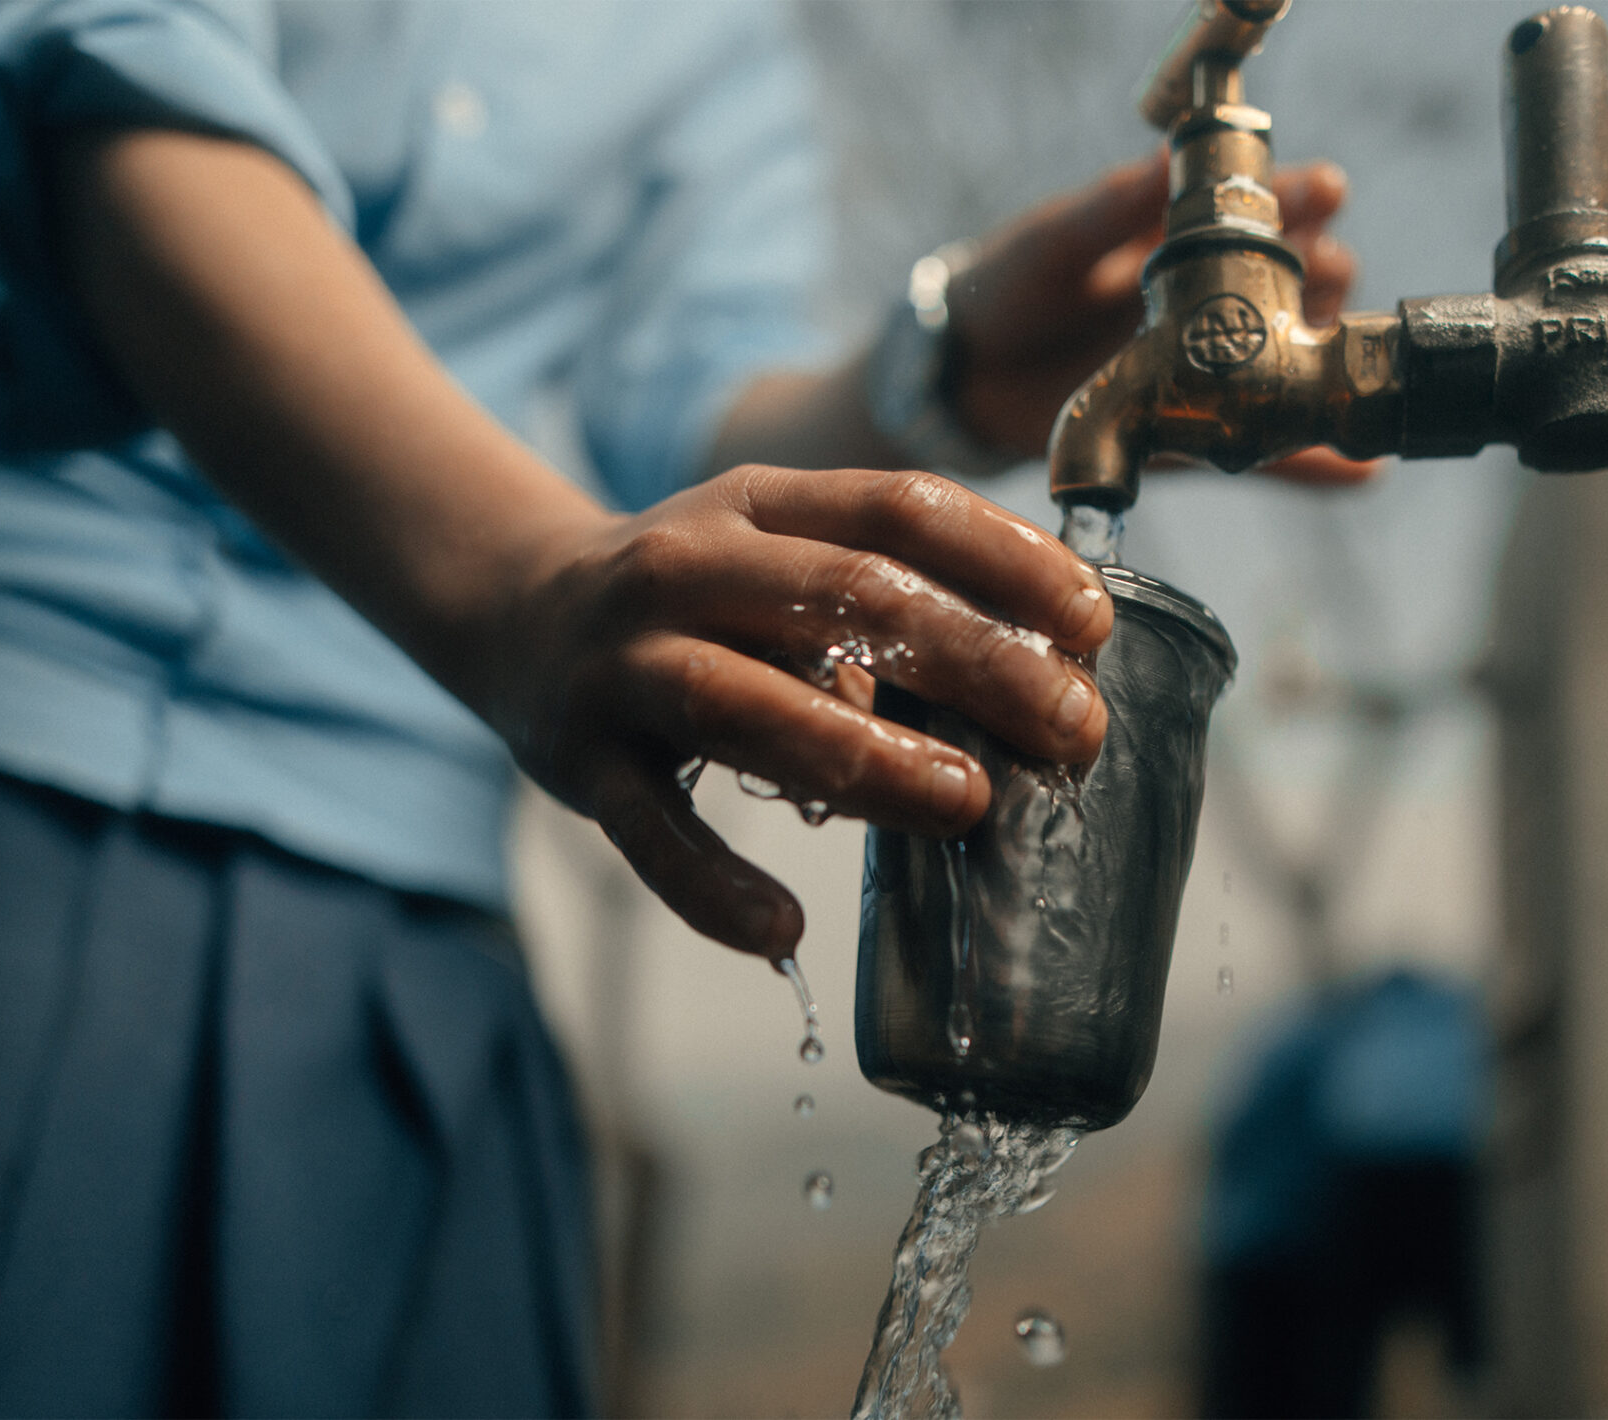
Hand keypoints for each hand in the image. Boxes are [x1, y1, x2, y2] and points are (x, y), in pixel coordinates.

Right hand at [493, 465, 1112, 961]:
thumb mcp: (779, 557)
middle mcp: (685, 566)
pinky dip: (715, 886)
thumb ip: (883, 604)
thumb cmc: (698, 598)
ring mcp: (625, 664)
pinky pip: (651, 833)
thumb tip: (1040, 678)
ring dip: (868, 756)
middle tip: (1073, 727)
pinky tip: (783, 924)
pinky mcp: (581, 764)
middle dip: (976, 662)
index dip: (1004, 558)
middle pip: (846, 599)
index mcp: (757, 503)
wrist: (514, 614)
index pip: (897, 506)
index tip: (1093, 620)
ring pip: (747, 705)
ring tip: (968, 802)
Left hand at [945, 150, 1379, 486]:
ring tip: (1341, 356)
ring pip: (1290, 363)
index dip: (1296, 197)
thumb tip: (1166, 163)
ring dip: (1324, 359)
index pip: (1255, 210)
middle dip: (1322, 273)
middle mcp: (1209, 301)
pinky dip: (1312, 467)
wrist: (963, 381)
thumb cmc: (1005, 288)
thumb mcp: (1054, 243)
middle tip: (1330, 272)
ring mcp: (1209, 372)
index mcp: (1178, 240)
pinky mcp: (1196, 436)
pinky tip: (1362, 474)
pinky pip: (1264, 456)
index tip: (1324, 191)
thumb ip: (1110, 212)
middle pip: (1295, 283)